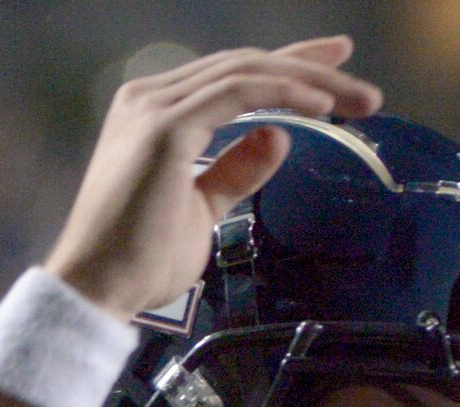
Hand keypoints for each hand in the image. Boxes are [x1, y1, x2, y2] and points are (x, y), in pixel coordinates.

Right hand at [45, 37, 381, 320]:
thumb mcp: (202, 210)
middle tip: (360, 82)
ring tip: (355, 100)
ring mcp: (156, 107)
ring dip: (308, 82)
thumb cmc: (139, 261)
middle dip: (308, 67)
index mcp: (157, 113)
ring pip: (247, 72)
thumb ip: (234, 171)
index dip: (286, 68)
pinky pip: (238, 94)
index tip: (331, 71)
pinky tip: (318, 106)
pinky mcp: (166, 128)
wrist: (98, 289)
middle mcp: (152, 98)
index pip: (233, 77)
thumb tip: (277, 137)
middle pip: (244, 64)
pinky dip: (283, 94)